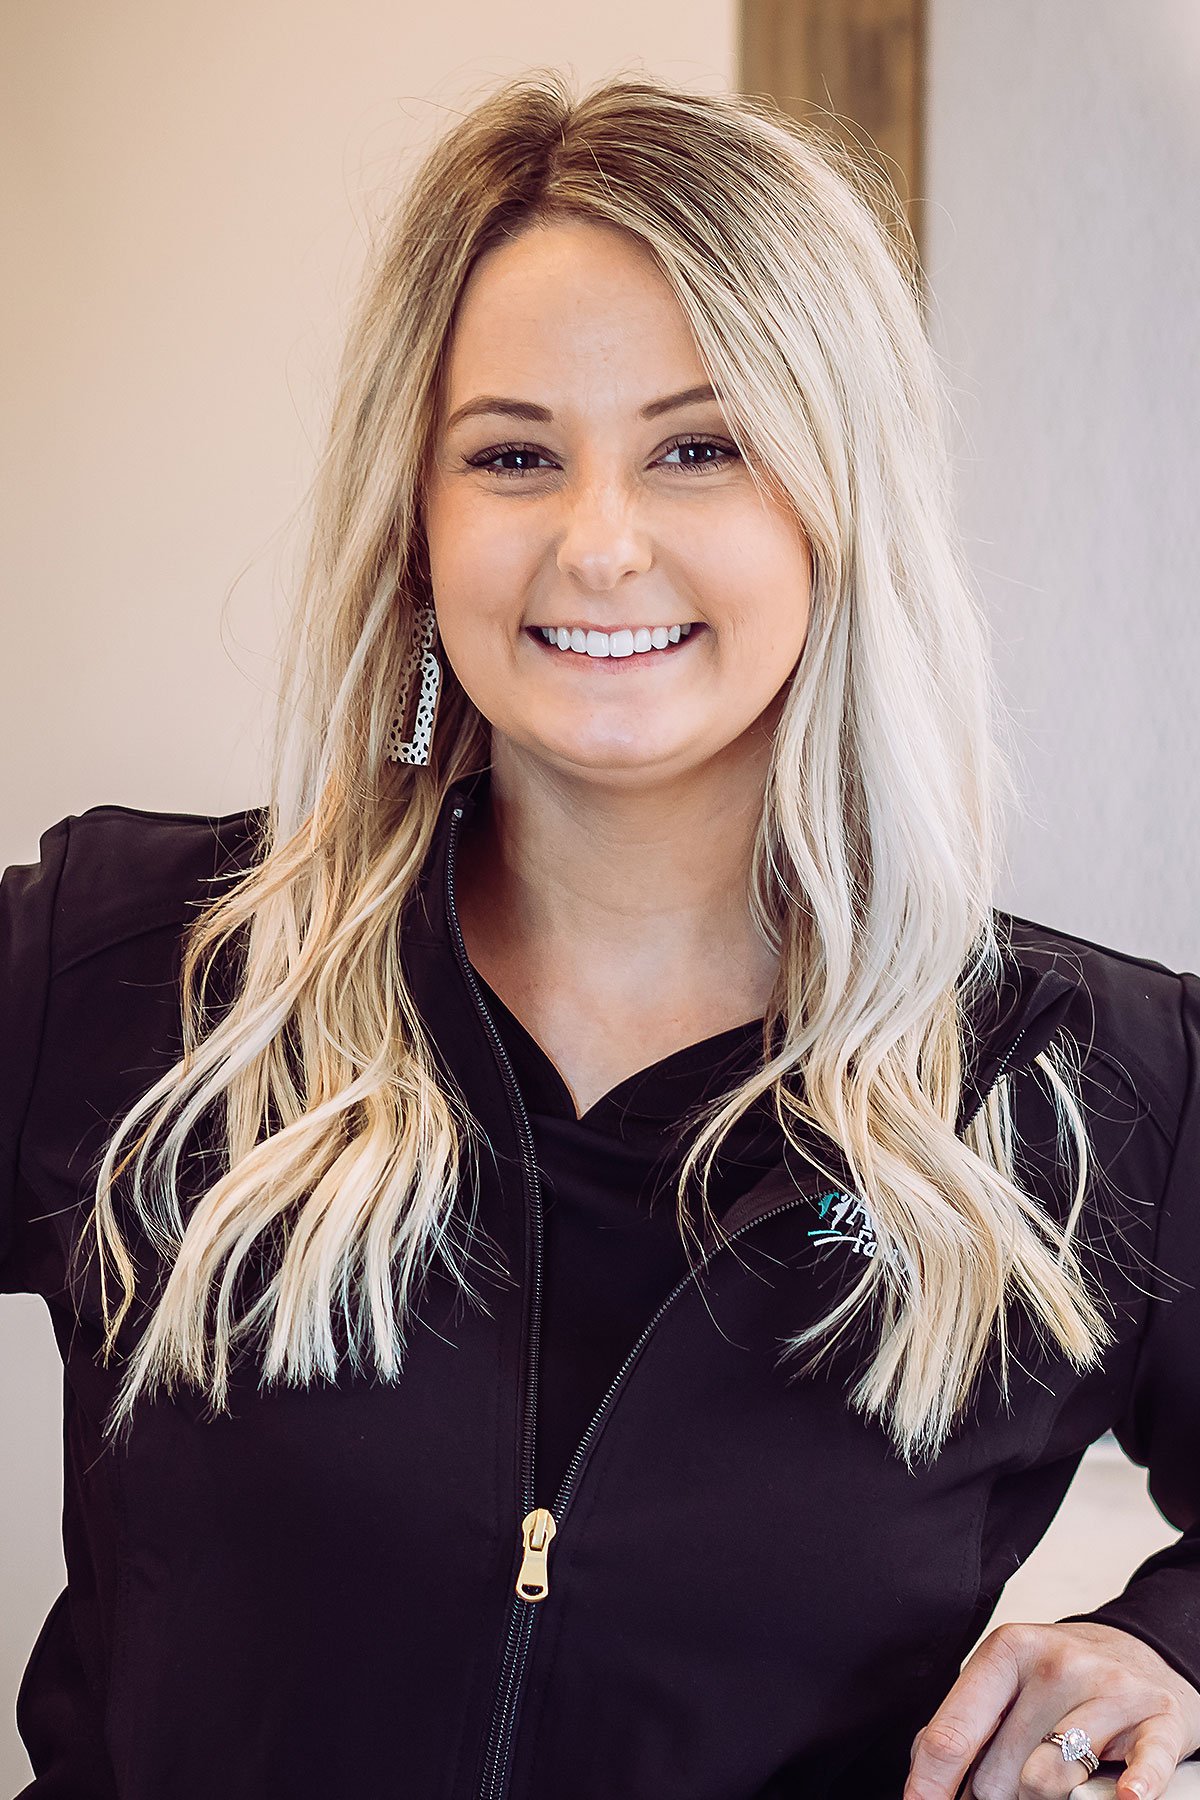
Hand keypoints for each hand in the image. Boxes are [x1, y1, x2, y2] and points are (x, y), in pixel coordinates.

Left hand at [902, 1620, 1199, 1799]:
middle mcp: (1057, 1663)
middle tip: (1013, 1782)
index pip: (953, 1732)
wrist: (1142, 1653)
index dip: (929, 1783)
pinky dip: (1136, 1786)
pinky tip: (1127, 1795)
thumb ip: (966, 1720)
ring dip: (1046, 1797)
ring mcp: (1110, 1690)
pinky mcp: (1158, 1718)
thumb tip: (924, 1771)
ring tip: (1059, 1776)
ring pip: (1048, 1781)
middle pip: (1000, 1772)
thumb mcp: (1007, 1680)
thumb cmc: (1063, 1678)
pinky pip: (1143, 1765)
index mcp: (1008, 1650)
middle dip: (996, 1794)